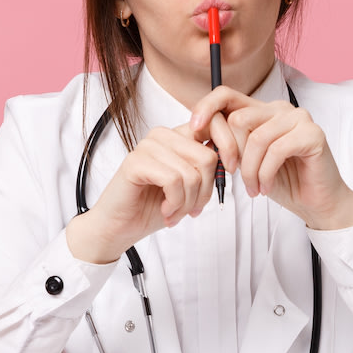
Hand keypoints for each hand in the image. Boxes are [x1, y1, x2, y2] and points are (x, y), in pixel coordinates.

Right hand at [65, 124, 223, 263]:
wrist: (120, 228)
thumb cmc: (154, 207)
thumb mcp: (191, 187)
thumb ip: (208, 169)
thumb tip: (232, 161)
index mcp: (178, 136)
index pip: (216, 124)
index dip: (231, 148)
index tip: (232, 173)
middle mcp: (163, 136)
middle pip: (208, 157)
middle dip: (205, 192)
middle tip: (192, 210)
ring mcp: (147, 146)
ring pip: (191, 173)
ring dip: (188, 203)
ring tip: (175, 213)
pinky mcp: (135, 162)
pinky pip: (173, 181)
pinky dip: (175, 203)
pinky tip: (166, 211)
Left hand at [187, 86, 352, 231]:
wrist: (316, 203)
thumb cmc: (282, 181)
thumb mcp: (246, 161)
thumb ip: (229, 143)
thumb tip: (199, 132)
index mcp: (262, 111)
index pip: (227, 94)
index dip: (206, 107)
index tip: (194, 129)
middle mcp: (280, 109)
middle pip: (239, 118)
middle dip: (232, 153)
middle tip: (237, 177)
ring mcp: (299, 118)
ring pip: (256, 137)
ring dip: (250, 171)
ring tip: (254, 189)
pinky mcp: (313, 134)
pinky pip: (276, 150)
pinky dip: (265, 174)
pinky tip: (265, 188)